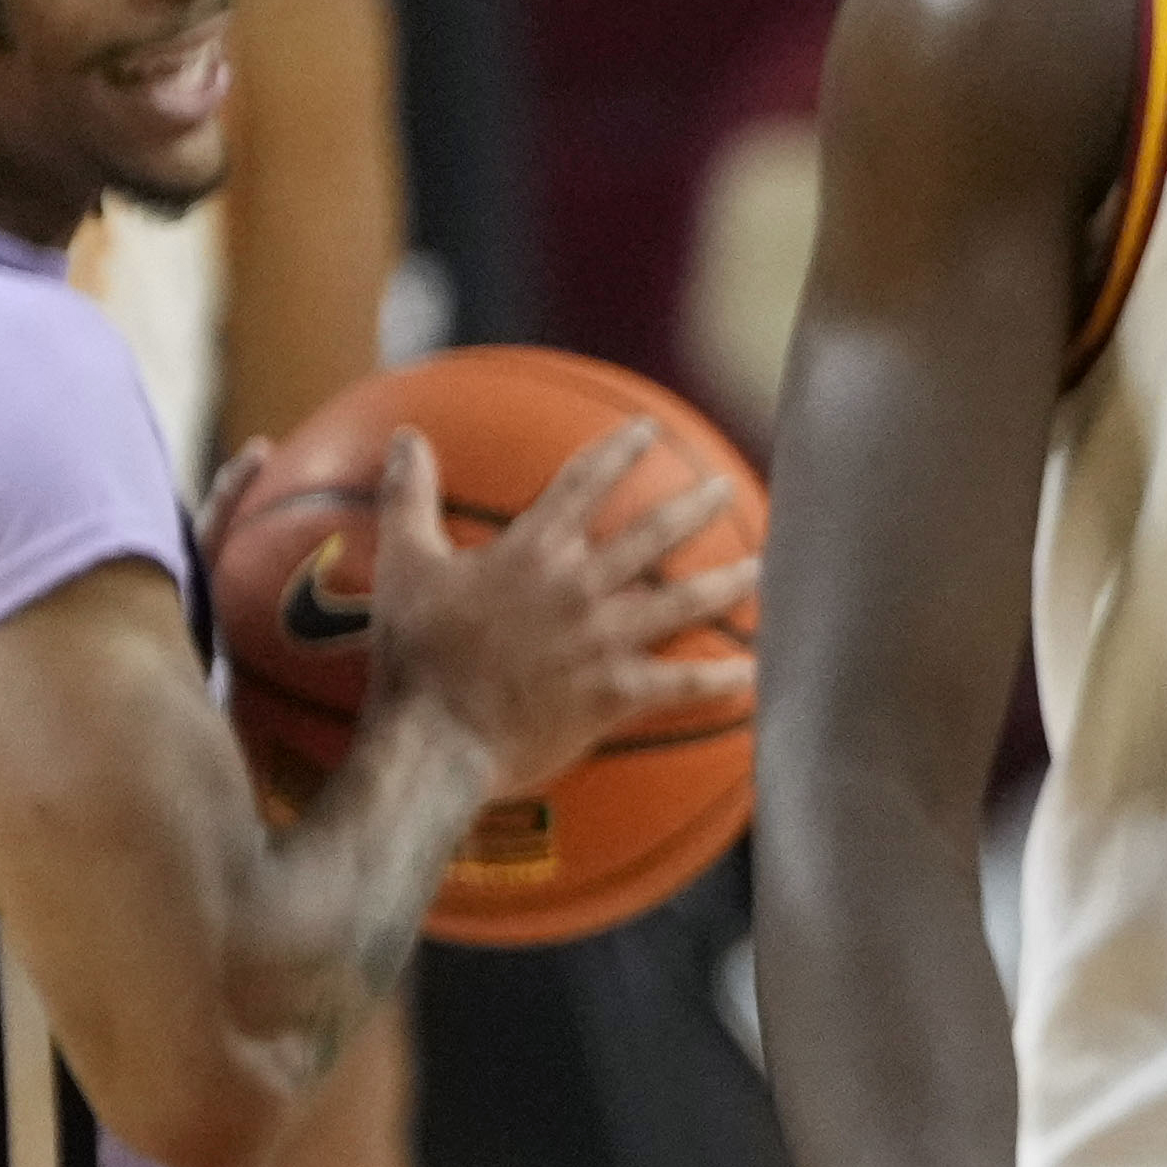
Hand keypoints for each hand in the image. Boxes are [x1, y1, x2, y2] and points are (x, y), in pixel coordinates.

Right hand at [359, 419, 755, 794]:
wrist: (435, 738)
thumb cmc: (415, 653)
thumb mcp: (405, 564)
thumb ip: (409, 496)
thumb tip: (405, 437)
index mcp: (534, 551)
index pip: (585, 482)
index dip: (618, 450)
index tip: (648, 428)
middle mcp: (581, 587)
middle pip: (654, 534)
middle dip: (695, 506)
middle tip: (726, 489)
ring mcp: (605, 641)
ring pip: (683, 602)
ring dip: (728, 583)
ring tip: (761, 568)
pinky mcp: (616, 693)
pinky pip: (682, 685)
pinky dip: (721, 680)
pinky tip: (755, 673)